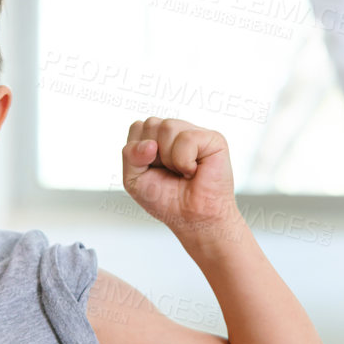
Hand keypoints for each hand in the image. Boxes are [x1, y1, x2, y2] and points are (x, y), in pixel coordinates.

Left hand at [122, 117, 240, 241]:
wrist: (192, 219)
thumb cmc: (167, 200)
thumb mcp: (134, 179)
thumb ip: (130, 156)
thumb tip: (150, 144)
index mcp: (156, 136)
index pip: (137, 127)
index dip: (139, 153)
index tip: (152, 170)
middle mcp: (176, 131)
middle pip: (151, 124)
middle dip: (153, 156)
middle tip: (169, 172)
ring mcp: (194, 133)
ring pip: (167, 127)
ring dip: (170, 159)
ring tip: (182, 172)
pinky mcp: (213, 139)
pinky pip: (186, 138)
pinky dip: (185, 162)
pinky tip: (193, 171)